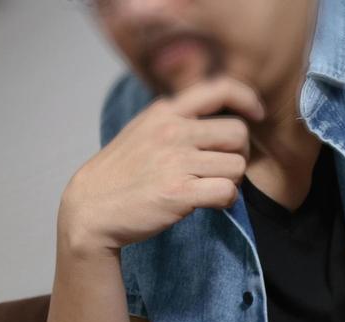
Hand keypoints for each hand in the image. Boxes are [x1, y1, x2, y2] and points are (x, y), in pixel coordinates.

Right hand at [60, 76, 264, 254]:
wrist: (89, 210)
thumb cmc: (119, 175)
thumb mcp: (142, 130)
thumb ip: (174, 118)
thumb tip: (213, 112)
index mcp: (165, 111)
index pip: (220, 88)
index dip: (247, 99)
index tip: (255, 114)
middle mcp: (172, 131)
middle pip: (238, 133)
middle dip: (238, 154)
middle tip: (223, 169)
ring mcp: (175, 161)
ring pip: (237, 166)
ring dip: (231, 181)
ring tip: (210, 189)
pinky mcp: (178, 193)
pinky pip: (227, 191)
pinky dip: (226, 201)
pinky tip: (210, 205)